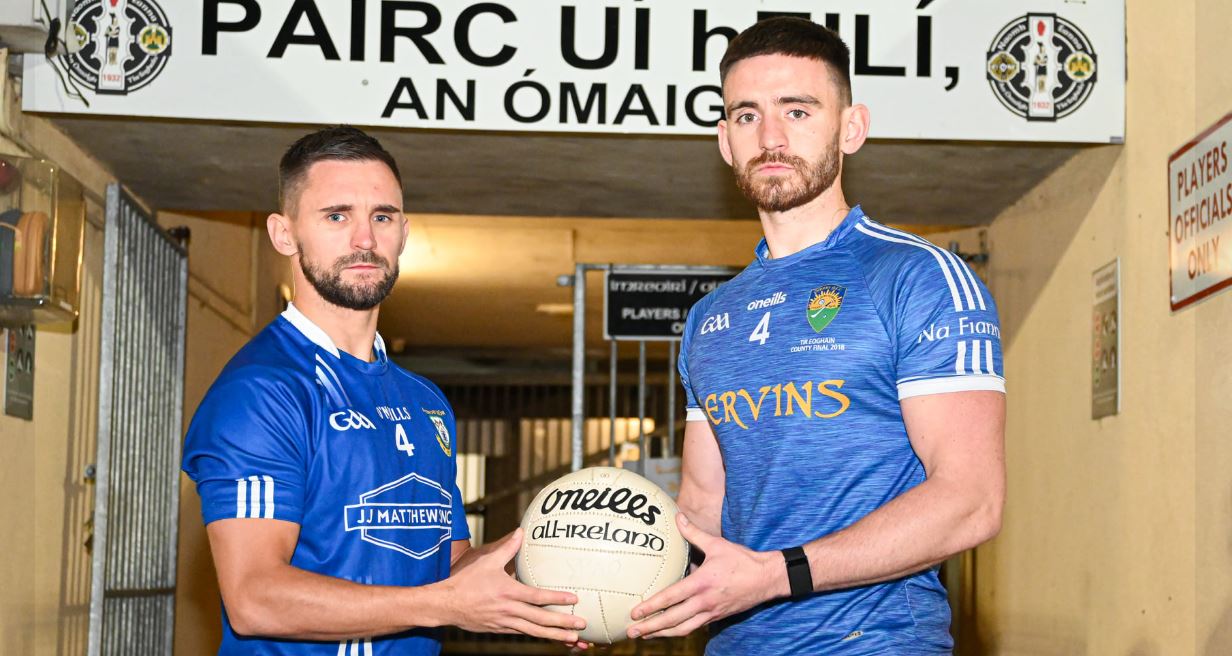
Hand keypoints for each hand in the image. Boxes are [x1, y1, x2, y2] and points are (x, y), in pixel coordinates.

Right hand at [435, 528, 586, 641]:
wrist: (446, 604)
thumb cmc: (466, 581)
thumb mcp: (487, 561)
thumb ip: (507, 548)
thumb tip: (520, 531)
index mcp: (508, 592)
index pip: (537, 596)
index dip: (557, 599)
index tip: (574, 599)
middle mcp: (509, 610)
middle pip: (540, 619)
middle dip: (563, 624)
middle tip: (582, 625)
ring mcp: (504, 622)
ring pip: (534, 632)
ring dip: (554, 636)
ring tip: (572, 640)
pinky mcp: (499, 629)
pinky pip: (523, 634)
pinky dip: (537, 636)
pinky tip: (548, 637)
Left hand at [626, 514, 784, 638]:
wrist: (767, 578)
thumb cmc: (742, 560)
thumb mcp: (717, 544)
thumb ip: (694, 532)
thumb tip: (677, 517)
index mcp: (702, 583)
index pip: (671, 598)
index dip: (651, 607)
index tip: (635, 612)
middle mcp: (705, 602)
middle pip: (672, 620)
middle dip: (650, 627)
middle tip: (631, 631)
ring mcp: (711, 612)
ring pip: (683, 629)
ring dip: (662, 634)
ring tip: (645, 635)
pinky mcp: (717, 617)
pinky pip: (695, 627)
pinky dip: (680, 631)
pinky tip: (669, 631)